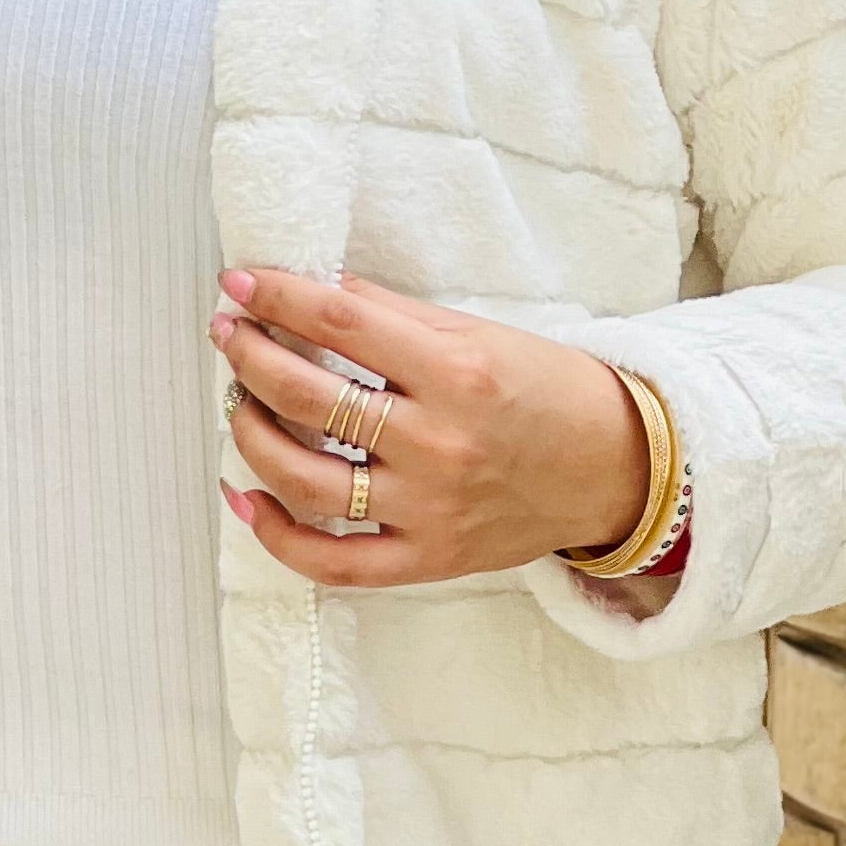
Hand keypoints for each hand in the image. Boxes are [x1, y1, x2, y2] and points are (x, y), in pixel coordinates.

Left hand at [209, 268, 653, 592]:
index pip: (341, 324)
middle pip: (310, 399)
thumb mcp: (479, 333)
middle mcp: (439, 444)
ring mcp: (429, 510)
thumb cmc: (549, 392)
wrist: (616, 469)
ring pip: (305, 480)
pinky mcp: (427, 559)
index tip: (240, 283)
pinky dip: (276, 535)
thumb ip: (393, 316)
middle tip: (229, 333)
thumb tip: (314, 291)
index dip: (278, 298)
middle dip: (251, 357)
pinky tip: (244, 497)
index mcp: (457, 374)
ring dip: (250, 434)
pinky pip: (333, 562)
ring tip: (238, 401)